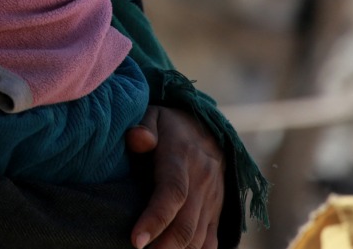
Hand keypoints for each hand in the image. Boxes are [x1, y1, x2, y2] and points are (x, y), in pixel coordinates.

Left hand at [126, 106, 224, 248]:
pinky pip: (210, 242)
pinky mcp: (216, 213)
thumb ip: (142, 126)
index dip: (155, 219)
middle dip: (163, 247)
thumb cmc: (167, 127)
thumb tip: (137, 139)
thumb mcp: (152, 116)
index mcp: (182, 156)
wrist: (207, 131)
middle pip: (186, 224)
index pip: (172, 192)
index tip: (135, 240)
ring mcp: (212, 199)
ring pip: (198, 238)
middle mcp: (202, 180)